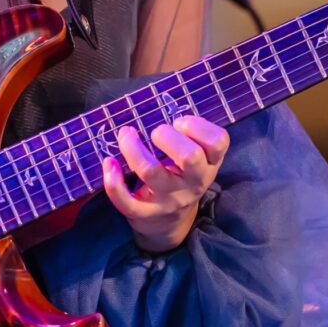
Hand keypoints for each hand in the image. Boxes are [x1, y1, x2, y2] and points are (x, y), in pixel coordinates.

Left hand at [103, 115, 228, 252]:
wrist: (169, 223)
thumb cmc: (179, 176)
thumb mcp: (195, 159)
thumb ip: (187, 135)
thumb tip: (159, 103)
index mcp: (209, 164)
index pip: (218, 142)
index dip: (199, 126)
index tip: (180, 122)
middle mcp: (193, 182)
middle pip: (189, 156)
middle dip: (168, 136)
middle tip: (156, 133)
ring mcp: (169, 199)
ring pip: (151, 172)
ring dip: (134, 148)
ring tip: (126, 135)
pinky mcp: (145, 213)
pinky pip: (126, 201)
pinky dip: (113, 182)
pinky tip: (109, 163)